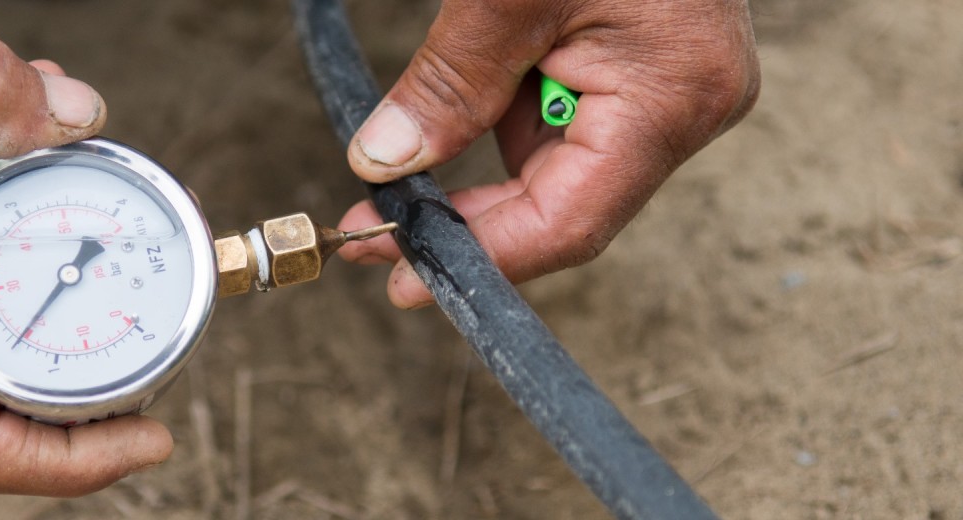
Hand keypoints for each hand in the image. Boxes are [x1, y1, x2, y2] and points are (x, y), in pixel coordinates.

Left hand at [337, 0, 759, 307]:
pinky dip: (508, 107)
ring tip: (443, 98)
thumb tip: (385, 165)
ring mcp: (674, 87)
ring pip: (557, 160)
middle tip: (376, 222)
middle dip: (466, 213)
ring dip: (484, 149)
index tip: (399, 277)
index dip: (480, 260)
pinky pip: (567, 116)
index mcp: (671, 96)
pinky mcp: (651, 67)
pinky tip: (484, 73)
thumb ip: (448, 86)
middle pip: (562, 202)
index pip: (568, 222)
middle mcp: (688, 106)